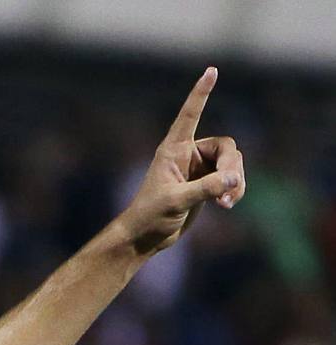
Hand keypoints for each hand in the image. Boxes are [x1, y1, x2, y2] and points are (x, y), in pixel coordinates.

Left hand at [118, 67, 245, 255]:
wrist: (146, 236)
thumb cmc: (150, 215)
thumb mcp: (177, 201)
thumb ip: (205, 189)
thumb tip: (234, 179)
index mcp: (173, 150)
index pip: (190, 115)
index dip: (200, 94)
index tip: (211, 71)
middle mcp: (188, 154)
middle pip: (226, 148)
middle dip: (232, 168)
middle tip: (228, 192)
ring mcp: (199, 169)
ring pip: (233, 164)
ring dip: (236, 182)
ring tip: (227, 204)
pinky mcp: (207, 184)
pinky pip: (232, 179)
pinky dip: (234, 190)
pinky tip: (228, 205)